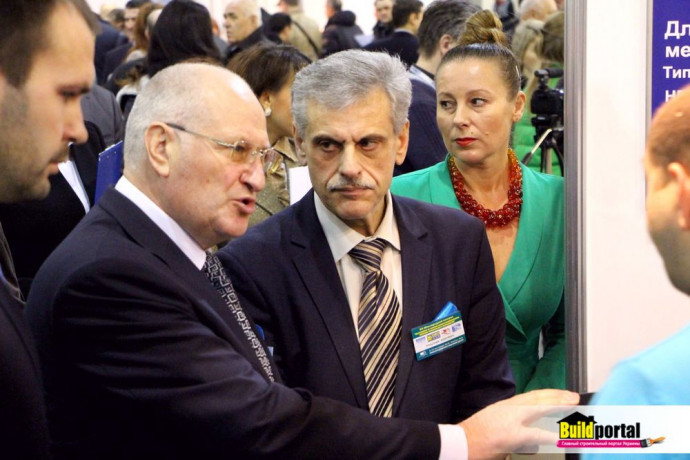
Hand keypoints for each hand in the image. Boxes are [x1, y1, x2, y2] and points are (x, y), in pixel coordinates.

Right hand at [460, 389, 579, 459]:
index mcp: (505, 406)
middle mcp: (509, 409)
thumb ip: (512, 423)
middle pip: (538, 399)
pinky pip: (535, 434)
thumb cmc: (474, 437)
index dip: (549, 394)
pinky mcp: (511, 435)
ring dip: (558, 408)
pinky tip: (562, 438)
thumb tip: (529, 431)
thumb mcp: (494, 422)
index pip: (531, 396)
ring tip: (573, 409)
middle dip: (558, 397)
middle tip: (574, 398)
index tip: (563, 394)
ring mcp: (510, 420)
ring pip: (539, 409)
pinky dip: (550, 435)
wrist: (459, 443)